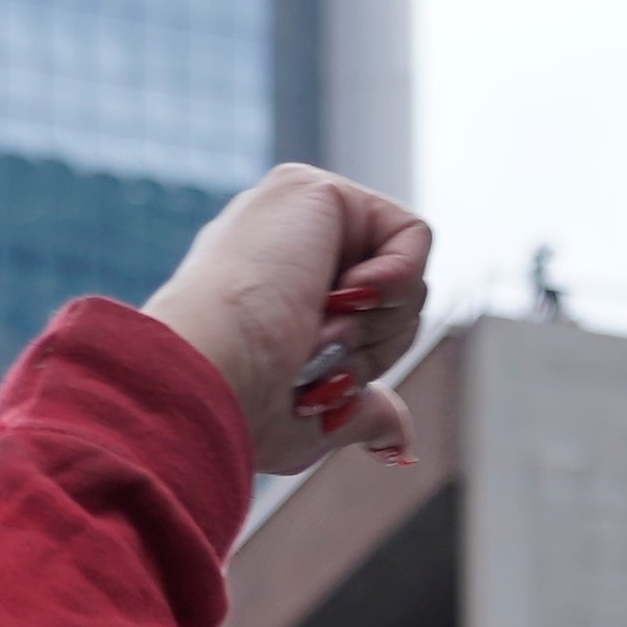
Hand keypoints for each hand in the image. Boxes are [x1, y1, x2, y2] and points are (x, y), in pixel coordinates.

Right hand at [140, 165, 436, 473]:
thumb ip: (363, 412)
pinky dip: (400, 280)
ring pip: (407, 276)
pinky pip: (413, 235)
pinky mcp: (316, 190)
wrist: (212, 375)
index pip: (362, 329)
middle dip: (374, 347)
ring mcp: (295, 217)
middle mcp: (283, 251)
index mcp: (273, 296)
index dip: (362, 366)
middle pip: (391, 304)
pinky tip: (349, 295)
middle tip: (319, 353)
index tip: (317, 385)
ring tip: (318, 327)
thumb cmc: (240, 408)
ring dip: (378, 325)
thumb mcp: (314, 425)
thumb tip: (397, 436)